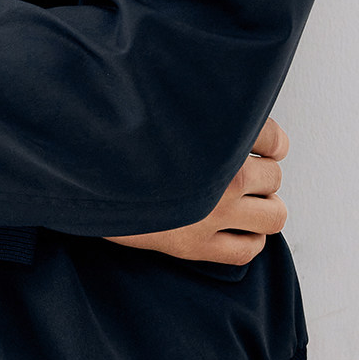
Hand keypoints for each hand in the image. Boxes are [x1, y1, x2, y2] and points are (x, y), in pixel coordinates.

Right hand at [102, 117, 288, 265]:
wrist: (83, 178)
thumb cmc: (121, 142)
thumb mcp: (161, 113)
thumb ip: (200, 110)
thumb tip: (239, 111)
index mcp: (214, 138)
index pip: (273, 137)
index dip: (272, 141)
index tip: (262, 144)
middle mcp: (221, 179)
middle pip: (275, 176)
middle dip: (263, 172)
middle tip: (242, 170)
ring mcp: (212, 217)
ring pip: (275, 215)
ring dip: (264, 205)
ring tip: (245, 200)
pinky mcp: (196, 248)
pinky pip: (249, 249)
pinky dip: (250, 237)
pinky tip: (235, 226)